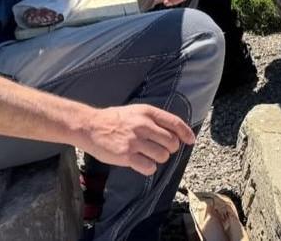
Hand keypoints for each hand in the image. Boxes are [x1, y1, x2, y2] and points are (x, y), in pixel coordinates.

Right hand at [78, 105, 194, 176]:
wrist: (90, 126)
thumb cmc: (115, 119)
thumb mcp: (137, 111)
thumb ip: (154, 119)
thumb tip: (175, 132)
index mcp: (148, 113)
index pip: (175, 123)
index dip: (186, 133)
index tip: (190, 141)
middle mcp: (143, 125)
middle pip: (172, 142)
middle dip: (170, 149)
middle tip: (162, 149)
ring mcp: (135, 141)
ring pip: (162, 156)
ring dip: (159, 159)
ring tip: (149, 156)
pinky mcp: (126, 155)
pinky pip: (149, 167)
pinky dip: (149, 168)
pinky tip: (142, 163)